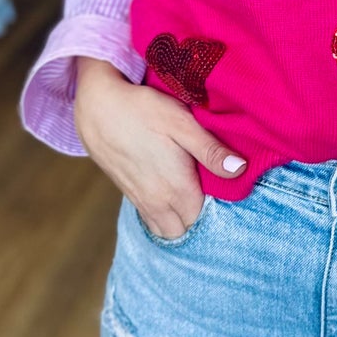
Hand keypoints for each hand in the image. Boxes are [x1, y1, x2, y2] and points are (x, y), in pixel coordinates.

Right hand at [73, 56, 245, 239]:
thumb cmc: (142, 109)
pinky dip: (163, 215)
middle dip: (199, 221)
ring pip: (166, 229)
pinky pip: (150, 219)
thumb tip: (240, 169)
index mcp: (176, 188)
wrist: (96, 106)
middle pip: (185, 230)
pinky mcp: (127, 193)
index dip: (218, 210)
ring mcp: (140, 200)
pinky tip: (170, 192)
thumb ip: (211, 150)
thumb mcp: (182, 123)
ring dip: (180, 220)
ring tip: (192, 195)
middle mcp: (157, 202)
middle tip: (211, 194)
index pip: (205, 219)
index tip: (225, 192)